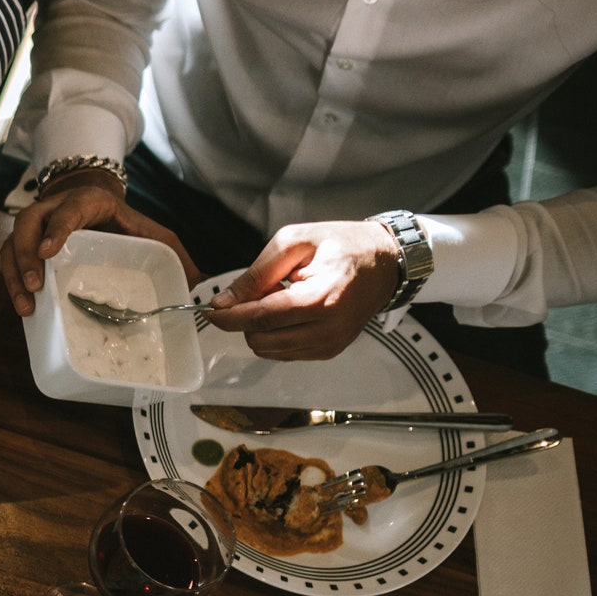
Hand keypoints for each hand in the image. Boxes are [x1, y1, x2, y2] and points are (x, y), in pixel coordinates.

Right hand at [0, 169, 200, 316]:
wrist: (100, 208)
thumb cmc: (128, 225)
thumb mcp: (155, 235)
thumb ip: (176, 256)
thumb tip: (201, 285)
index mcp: (88, 201)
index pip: (68, 209)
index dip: (57, 229)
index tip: (49, 252)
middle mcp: (54, 208)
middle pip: (27, 223)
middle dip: (26, 255)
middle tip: (36, 286)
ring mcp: (36, 225)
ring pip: (11, 241)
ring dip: (13, 273)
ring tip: (26, 304)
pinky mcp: (25, 243)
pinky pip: (9, 258)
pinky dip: (11, 281)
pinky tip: (24, 305)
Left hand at [204, 218, 399, 360]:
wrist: (386, 261)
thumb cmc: (343, 245)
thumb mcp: (294, 242)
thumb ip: (256, 274)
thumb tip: (223, 302)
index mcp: (320, 299)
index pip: (260, 319)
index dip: (228, 317)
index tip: (210, 310)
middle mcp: (327, 330)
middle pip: (260, 339)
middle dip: (248, 317)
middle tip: (265, 289)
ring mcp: (330, 345)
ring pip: (268, 350)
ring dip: (262, 327)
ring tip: (283, 297)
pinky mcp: (329, 351)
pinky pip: (284, 352)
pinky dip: (277, 334)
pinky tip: (292, 311)